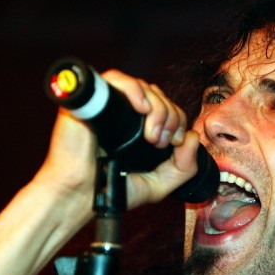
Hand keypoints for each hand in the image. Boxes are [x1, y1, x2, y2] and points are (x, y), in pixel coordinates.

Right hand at [101, 70, 198, 208]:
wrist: (81, 195)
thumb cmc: (112, 189)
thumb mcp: (159, 184)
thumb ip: (184, 167)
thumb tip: (193, 137)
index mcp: (139, 126)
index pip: (167, 108)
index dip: (177, 121)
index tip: (173, 144)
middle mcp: (125, 112)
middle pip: (158, 95)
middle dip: (169, 116)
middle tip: (160, 142)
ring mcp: (109, 104)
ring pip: (142, 86)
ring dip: (156, 107)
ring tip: (151, 136)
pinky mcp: (91, 100)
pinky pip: (115, 79)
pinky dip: (134, 89)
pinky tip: (141, 108)